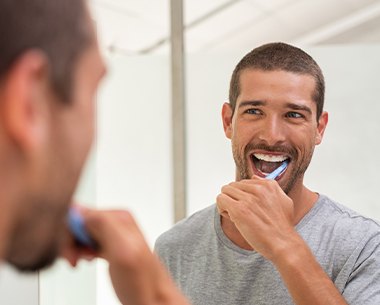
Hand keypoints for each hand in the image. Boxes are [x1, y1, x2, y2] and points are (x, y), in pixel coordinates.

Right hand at [62, 208, 188, 304]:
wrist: (153, 300)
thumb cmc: (144, 283)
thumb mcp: (122, 251)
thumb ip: (103, 226)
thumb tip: (80, 209)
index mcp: (119, 217)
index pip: (80, 212)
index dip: (69, 232)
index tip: (70, 250)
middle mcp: (116, 223)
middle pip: (79, 222)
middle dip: (70, 240)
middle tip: (74, 259)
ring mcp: (113, 235)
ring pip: (80, 232)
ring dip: (74, 247)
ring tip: (79, 261)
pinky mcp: (110, 246)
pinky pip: (87, 241)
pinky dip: (80, 251)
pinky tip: (85, 260)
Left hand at [216, 176, 297, 261]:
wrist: (283, 244)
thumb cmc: (282, 227)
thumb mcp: (283, 200)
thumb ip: (271, 187)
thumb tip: (254, 177)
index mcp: (268, 185)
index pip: (243, 183)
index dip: (243, 196)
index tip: (249, 208)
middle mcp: (258, 189)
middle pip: (232, 186)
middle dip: (234, 199)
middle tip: (241, 213)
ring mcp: (248, 199)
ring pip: (225, 191)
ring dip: (227, 204)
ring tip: (236, 216)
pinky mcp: (239, 210)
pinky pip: (220, 199)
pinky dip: (222, 209)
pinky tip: (232, 218)